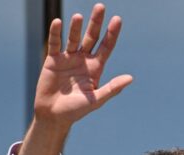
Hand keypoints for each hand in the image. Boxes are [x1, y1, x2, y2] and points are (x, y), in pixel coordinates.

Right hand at [19, 3, 132, 154]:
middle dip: (96, 23)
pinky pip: (55, 43)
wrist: (53, 116)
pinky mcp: (53, 60)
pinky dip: (55, 33)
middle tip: (101, 7)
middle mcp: (83, 60)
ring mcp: (68, 58)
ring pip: (74, 38)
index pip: (106, 47)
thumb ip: (112, 88)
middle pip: (91, 37)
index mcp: (95, 68)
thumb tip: (130, 78)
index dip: (112, 34)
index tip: (117, 20)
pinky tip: (57, 22)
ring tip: (78, 17)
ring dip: (76, 27)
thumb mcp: (96, 100)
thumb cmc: (76, 111)